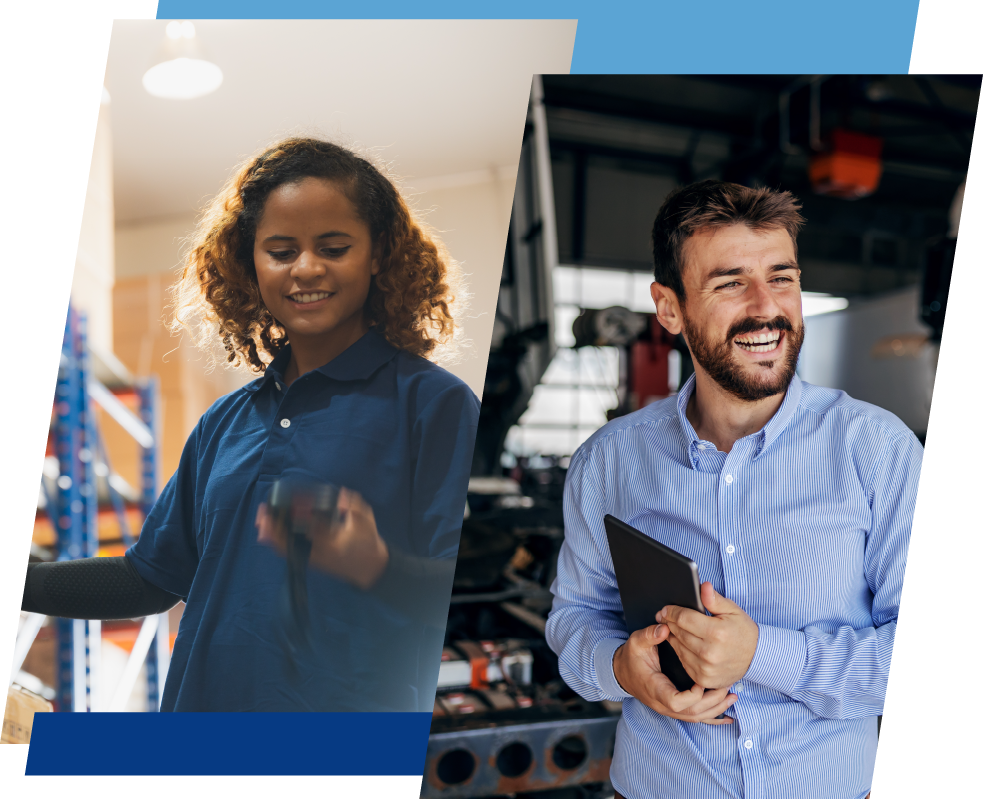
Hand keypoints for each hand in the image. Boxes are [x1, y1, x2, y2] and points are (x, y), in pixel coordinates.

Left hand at [256, 488, 389, 589]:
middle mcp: (320, 553)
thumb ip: (354, 506)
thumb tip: (340, 495)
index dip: (300, 517)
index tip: (291, 504)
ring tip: (261, 520)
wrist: (369, 568)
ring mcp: (313, 559)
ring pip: (287, 549)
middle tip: (264, 511)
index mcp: (335, 542)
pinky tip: (268, 533)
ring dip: (272, 535)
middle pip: (292, 541)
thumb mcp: (367, 521)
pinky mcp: (310, 561)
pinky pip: (289, 553)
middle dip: (275, 527)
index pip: (313, 529)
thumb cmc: (368, 542)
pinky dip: (277, 543)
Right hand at [613, 624, 735, 724]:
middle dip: (712, 702)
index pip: (676, 703)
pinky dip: (712, 717)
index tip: (701, 683)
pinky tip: (727, 717)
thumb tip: (664, 628)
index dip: (692, 696)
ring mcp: (669, 709)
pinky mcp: (675, 709)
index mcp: (655, 689)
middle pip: (691, 713)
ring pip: (696, 717)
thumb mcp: (637, 643)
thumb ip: (649, 635)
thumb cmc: (631, 657)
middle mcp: (663, 704)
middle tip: (728, 688)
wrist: (623, 672)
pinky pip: (695, 717)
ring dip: (716, 709)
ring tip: (732, 697)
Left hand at [657, 582, 758, 689]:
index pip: (684, 618)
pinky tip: (683, 643)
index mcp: (717, 632)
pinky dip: (680, 651)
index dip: (672, 611)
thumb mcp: (732, 610)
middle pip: (678, 632)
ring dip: (673, 636)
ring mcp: (706, 668)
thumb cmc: (742, 631)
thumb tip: (703, 586)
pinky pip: (683, 661)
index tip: (665, 609)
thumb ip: (714, 599)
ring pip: (678, 647)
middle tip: (664, 616)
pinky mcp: (703, 679)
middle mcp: (710, 652)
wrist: (756, 658)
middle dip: (669, 622)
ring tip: (673, 628)